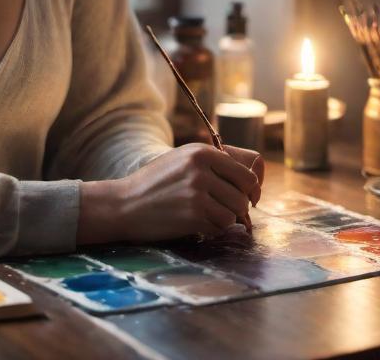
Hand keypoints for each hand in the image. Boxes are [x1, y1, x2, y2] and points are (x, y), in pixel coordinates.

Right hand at [78, 142, 263, 244]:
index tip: (248, 196)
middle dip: (239, 204)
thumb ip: (214, 163)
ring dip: (225, 218)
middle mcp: (202, 168)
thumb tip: (254, 178)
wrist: (125, 203)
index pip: (248, 171)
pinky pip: (221, 226)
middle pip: (245, 193)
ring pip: (235, 212)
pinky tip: (196, 222)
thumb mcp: (183, 160)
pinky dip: (213, 228)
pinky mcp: (194, 214)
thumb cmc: (156, 182)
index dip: (251, 187)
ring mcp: (198, 192)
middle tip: (224, 208)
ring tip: (205, 214)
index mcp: (202, 151)